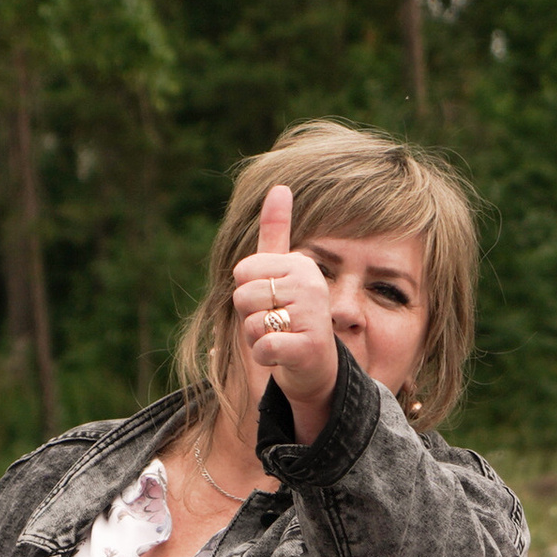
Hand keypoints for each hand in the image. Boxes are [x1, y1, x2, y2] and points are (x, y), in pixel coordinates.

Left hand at [230, 183, 340, 423]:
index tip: (272, 302)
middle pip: (243, 296)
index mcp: (301, 265)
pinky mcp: (309, 347)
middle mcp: (311, 285)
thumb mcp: (279, 274)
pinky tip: (282, 357)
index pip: (242, 272)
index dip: (247, 292)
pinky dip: (264, 356)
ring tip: (280, 340)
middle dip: (249, 317)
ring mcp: (313, 316)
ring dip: (257, 339)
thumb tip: (280, 186)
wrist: (314, 369)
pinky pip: (263, 345)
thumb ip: (276, 232)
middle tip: (275, 325)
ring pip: (251, 323)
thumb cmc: (290, 319)